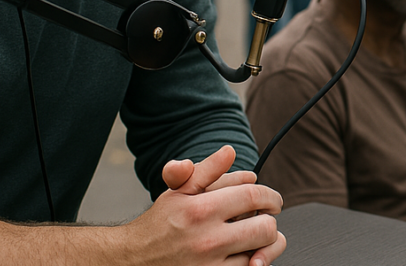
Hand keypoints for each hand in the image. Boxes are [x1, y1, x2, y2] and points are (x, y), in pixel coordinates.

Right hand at [125, 145, 286, 265]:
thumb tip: (230, 151)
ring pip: (261, 253)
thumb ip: (206, 170)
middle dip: (269, 220)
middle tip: (265, 217)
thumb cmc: (158, 225)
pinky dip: (254, 262)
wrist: (132, 261)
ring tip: (254, 236)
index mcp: (200, 210)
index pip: (254, 196)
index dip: (270, 195)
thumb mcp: (177, 192)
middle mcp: (207, 240)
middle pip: (265, 227)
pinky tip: (245, 254)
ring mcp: (211, 265)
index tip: (272, 200)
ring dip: (263, 243)